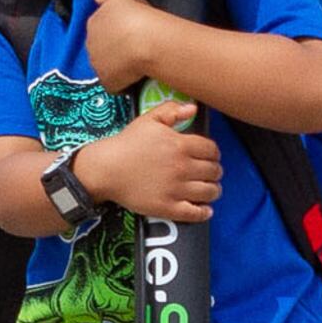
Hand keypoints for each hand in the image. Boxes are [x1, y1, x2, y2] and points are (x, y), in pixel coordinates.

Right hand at [76, 102, 220, 222]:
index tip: (210, 155)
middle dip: (215, 171)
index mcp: (180, 145)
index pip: (212, 150)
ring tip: (210, 189)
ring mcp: (176, 189)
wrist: (106, 168)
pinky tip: (205, 209)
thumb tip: (194, 108)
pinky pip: (194, 213)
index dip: (214, 153)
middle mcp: (182, 167)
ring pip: (209, 192)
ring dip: (214, 190)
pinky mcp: (167, 207)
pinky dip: (204, 212)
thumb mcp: (148, 119)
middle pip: (214, 171)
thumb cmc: (127, 143)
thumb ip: (172, 110)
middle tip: (210, 172)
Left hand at [82, 0, 181, 94]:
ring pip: (106, 66)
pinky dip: (123, 82)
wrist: (144, 41)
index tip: (128, 32)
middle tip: (132, 47)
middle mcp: (90, 44)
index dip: (115, 31)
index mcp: (93, 23)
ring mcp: (97, 64)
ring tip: (135, 63)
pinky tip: (135, 77)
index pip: (100, 28)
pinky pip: (114, 83)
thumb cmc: (136, 16)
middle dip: (113, 48)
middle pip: (100, 47)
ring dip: (117, 65)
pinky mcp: (107, 81)